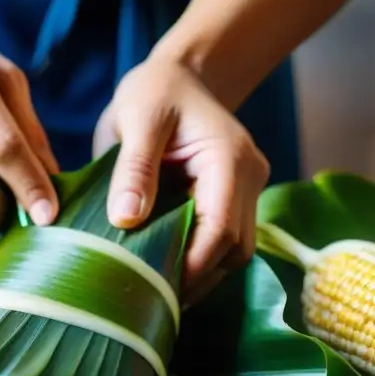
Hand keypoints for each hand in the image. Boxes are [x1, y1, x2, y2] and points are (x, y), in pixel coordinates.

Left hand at [94, 57, 270, 305]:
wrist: (180, 76)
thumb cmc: (157, 91)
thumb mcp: (137, 119)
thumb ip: (134, 168)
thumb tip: (126, 220)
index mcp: (228, 158)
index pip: (221, 227)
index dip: (194, 264)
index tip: (159, 288)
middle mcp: (248, 178)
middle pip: (234, 248)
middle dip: (197, 278)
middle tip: (152, 299)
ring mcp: (246, 190)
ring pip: (235, 251)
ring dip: (200, 273)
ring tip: (158, 290)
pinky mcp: (234, 199)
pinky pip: (224, 240)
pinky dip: (199, 259)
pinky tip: (167, 269)